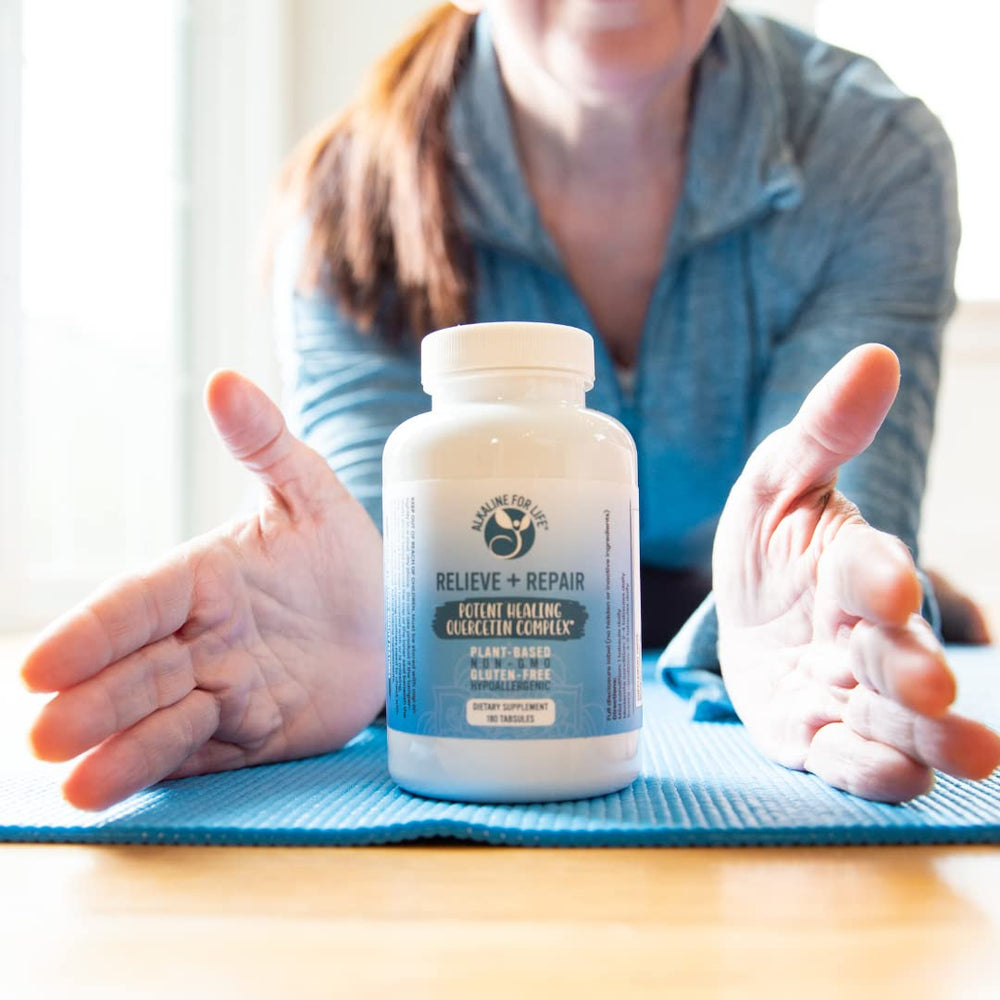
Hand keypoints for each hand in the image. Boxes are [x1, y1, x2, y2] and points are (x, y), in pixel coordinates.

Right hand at [21, 372, 385, 809]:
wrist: (399, 619)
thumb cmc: (347, 552)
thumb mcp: (311, 493)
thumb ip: (266, 444)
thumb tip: (224, 380)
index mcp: (202, 578)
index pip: (137, 604)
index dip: (92, 633)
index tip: (42, 664)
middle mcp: (200, 637)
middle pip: (135, 670)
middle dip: (91, 702)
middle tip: (42, 735)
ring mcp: (221, 688)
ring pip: (159, 717)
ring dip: (116, 747)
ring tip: (72, 783)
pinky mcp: (249, 733)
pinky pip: (199, 751)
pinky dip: (157, 767)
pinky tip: (108, 788)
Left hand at [714, 344, 999, 801]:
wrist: (744, 611)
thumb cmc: (771, 542)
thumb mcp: (777, 480)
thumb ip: (822, 431)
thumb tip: (873, 357)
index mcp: (852, 565)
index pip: (872, 568)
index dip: (882, 573)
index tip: (891, 583)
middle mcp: (862, 634)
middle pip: (896, 653)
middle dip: (915, 668)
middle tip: (929, 685)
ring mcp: (845, 690)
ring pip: (894, 718)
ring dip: (925, 735)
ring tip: (966, 750)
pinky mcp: (815, 736)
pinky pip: (848, 759)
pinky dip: (870, 769)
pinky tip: (893, 778)